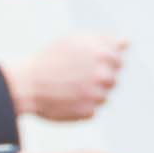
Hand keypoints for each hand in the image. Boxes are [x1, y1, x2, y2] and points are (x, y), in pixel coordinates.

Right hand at [2, 33, 126, 120]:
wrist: (26, 85)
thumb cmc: (50, 59)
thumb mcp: (75, 41)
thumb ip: (105, 40)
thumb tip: (127, 42)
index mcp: (103, 54)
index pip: (117, 60)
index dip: (99, 61)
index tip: (82, 63)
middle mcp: (104, 75)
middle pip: (112, 79)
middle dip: (97, 77)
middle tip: (73, 76)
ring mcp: (98, 95)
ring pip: (103, 95)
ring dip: (90, 92)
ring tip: (68, 87)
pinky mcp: (89, 112)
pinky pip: (92, 109)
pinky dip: (81, 106)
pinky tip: (66, 99)